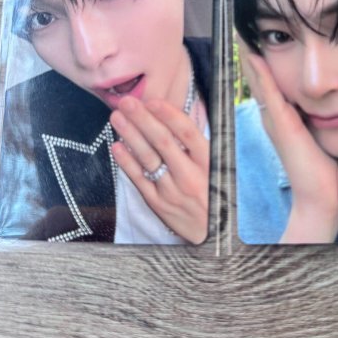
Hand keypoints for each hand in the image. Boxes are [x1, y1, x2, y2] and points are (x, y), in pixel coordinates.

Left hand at [110, 96, 208, 244]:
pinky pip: (139, 180)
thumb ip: (200, 148)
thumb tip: (176, 118)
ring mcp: (172, 191)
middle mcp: (191, 176)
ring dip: (131, 135)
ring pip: (148, 158)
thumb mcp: (219, 169)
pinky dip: (127, 162)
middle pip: (163, 142)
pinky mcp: (158, 205)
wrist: (216, 236)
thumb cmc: (216, 194)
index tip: (153, 101)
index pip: (188, 133)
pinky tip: (117, 146)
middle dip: (143, 119)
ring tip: (117, 117)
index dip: (169, 115)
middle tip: (127, 102)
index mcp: (210, 163)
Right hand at [240, 41, 337, 242]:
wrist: (322, 197)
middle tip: (240, 24)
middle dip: (251, 51)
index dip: (262, 57)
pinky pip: (269, 95)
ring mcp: (275, 120)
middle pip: (259, 76)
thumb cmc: (325, 167)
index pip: (271, 80)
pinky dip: (260, 75)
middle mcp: (275, 115)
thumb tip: (335, 93)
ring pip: (260, 80)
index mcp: (286, 116)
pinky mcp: (281, 127)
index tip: (259, 33)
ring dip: (250, 56)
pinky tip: (254, 56)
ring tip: (241, 31)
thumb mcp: (320, 132)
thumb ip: (319, 114)